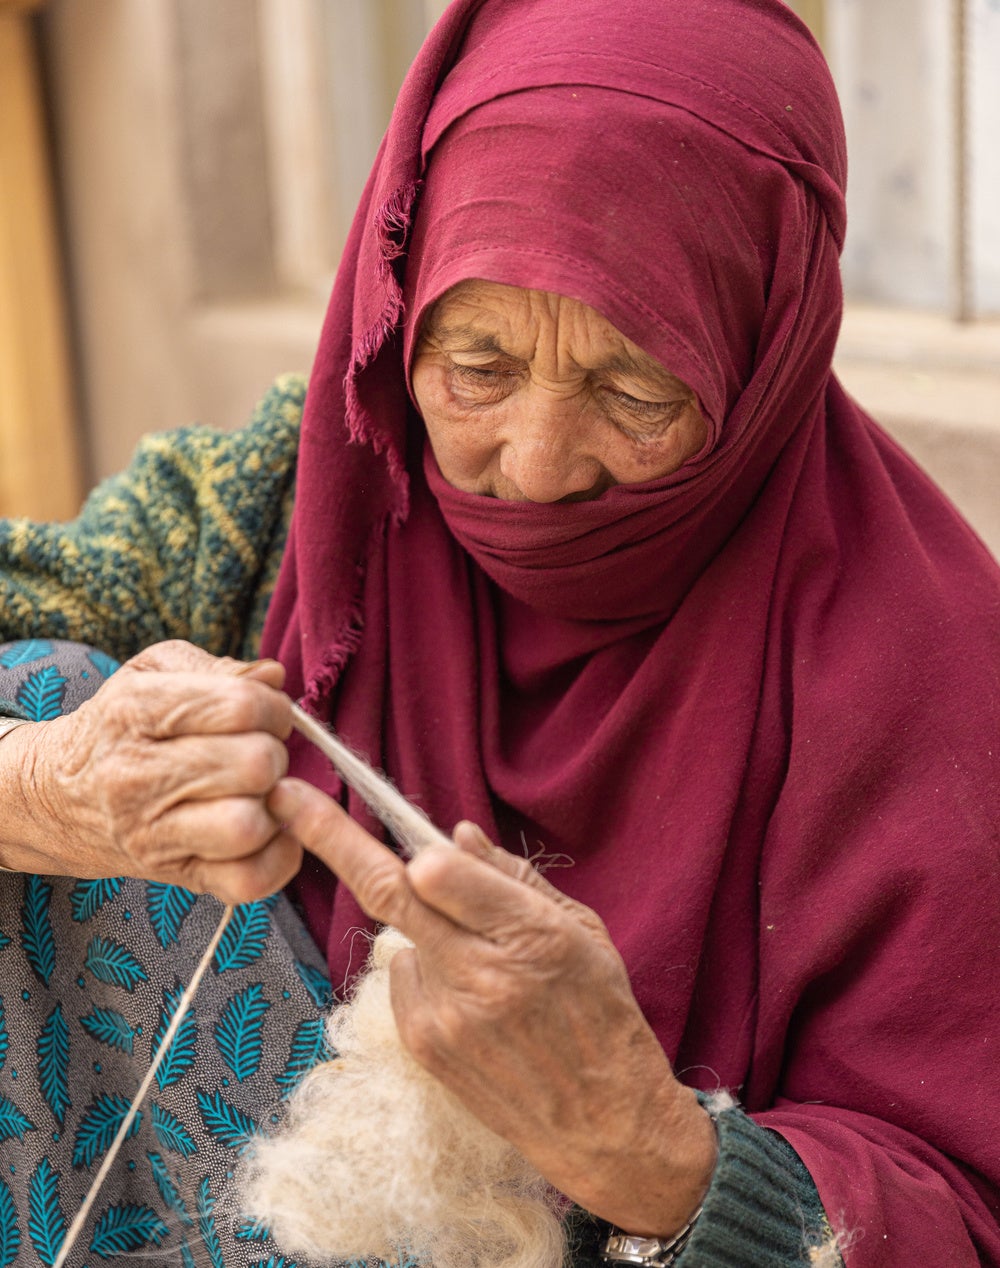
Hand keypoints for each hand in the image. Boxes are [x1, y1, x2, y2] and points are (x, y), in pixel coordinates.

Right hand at [3, 640, 300, 902]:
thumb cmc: (123, 726)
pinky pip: (249, 880)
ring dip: (273, 806)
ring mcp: (152, 834)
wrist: (57, 797)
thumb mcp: (154, 673)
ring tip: (257, 793)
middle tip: (258, 754)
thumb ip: (219, 668)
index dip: (272, 707)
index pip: (240, 705)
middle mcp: (136, 776)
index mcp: (135, 711)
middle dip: (274, 753)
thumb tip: (273, 676)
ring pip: (250, 825)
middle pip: (255, 763)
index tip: (264, 715)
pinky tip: (267, 830)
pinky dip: (277, 857)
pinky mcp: (174, 877)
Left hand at [269, 777, 716, 1236]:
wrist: (600, 1123)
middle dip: (330, 837)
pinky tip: (474, 1000)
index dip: (420, 848)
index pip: (439, 873)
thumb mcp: (582, 930)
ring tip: (488, 968)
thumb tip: (454, 835)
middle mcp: (479, 974)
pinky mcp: (422, 1046)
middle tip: (289, 797)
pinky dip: (427, 970)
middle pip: (387, 892)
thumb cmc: (601, 1013)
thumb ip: (514, 878)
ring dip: (428, 929)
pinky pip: (403, 977)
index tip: (391, 818)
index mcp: (531, 935)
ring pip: (402, 935)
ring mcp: (443, 1016)